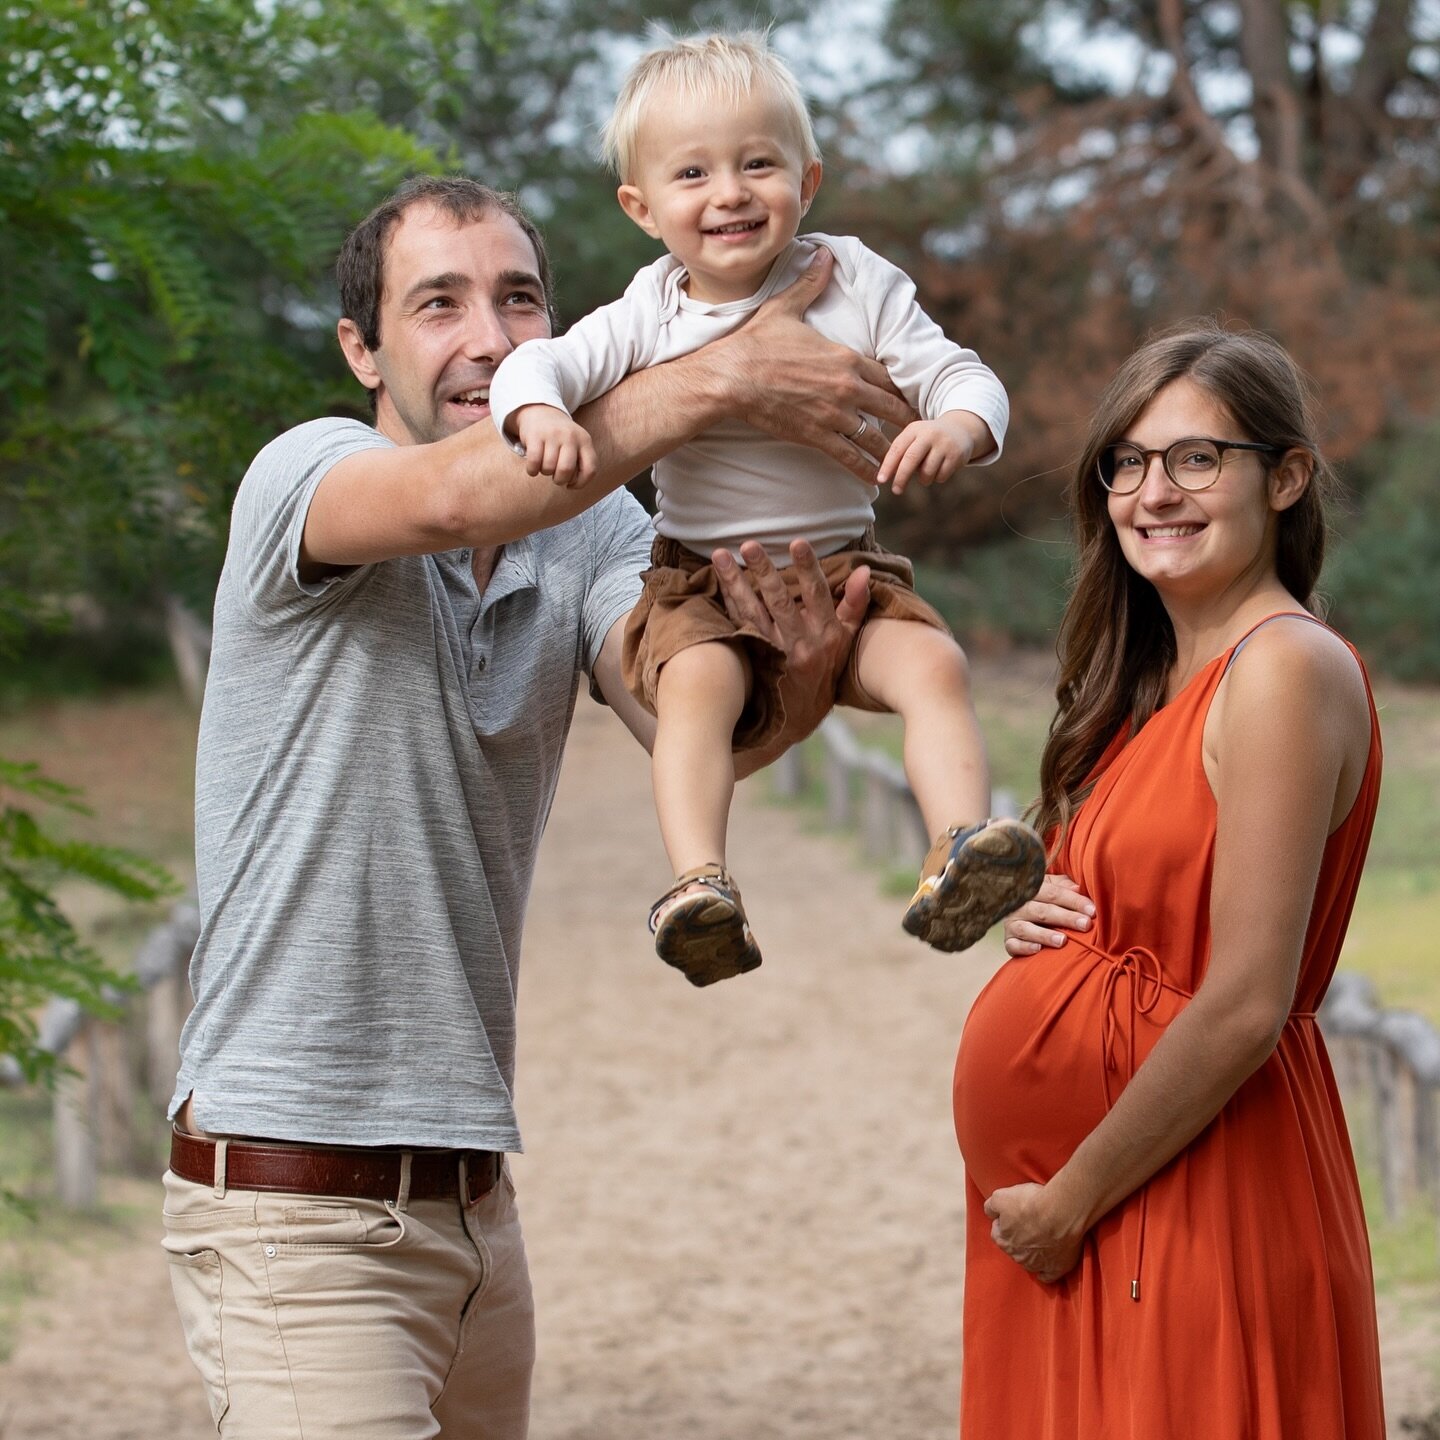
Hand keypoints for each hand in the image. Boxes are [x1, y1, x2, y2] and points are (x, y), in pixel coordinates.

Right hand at [515, 404, 596, 488]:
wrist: (541, 411)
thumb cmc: (561, 438)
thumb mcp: (577, 445)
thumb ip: (581, 464)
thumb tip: (572, 483)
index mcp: (585, 441)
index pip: (590, 469)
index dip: (581, 483)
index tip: (571, 484)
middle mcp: (571, 436)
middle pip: (566, 471)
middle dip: (559, 480)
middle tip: (556, 477)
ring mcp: (552, 434)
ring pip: (548, 468)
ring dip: (544, 473)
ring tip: (545, 466)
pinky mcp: (535, 435)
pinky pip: (534, 462)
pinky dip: (532, 470)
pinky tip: (533, 468)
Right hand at [707, 248, 917, 481]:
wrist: (731, 378)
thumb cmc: (756, 342)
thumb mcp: (786, 307)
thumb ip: (811, 284)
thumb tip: (825, 253)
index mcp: (845, 357)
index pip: (886, 376)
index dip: (900, 388)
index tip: (911, 397)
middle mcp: (847, 387)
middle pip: (891, 407)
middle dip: (907, 420)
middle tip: (921, 432)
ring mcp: (834, 414)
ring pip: (875, 437)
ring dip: (891, 450)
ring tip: (903, 461)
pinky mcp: (817, 436)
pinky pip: (850, 457)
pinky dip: (865, 470)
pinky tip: (876, 479)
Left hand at [713, 538, 868, 759]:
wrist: (799, 716)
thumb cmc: (826, 669)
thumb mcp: (847, 640)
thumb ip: (854, 603)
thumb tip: (863, 570)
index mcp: (826, 634)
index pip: (817, 595)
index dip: (807, 568)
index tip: (797, 543)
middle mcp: (800, 643)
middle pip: (780, 601)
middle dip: (764, 571)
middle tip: (748, 545)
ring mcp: (775, 652)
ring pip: (753, 611)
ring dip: (735, 582)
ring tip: (720, 556)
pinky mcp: (755, 658)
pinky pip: (740, 625)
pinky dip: (728, 602)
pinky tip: (718, 581)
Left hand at [876, 412, 987, 494]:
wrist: (961, 429)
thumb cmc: (928, 440)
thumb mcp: (914, 439)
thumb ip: (900, 454)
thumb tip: (883, 477)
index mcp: (914, 430)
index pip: (897, 448)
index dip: (888, 466)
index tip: (880, 480)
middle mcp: (929, 434)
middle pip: (911, 459)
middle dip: (901, 477)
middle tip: (896, 490)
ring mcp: (944, 444)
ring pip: (927, 472)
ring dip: (924, 479)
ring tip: (926, 472)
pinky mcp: (956, 455)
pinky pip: (941, 476)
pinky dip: (937, 478)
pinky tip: (940, 468)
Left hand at [983, 1181, 1085, 1283]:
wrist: (1060, 1213)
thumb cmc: (1031, 1204)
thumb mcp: (1001, 1197)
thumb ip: (991, 1206)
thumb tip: (990, 1212)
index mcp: (1004, 1241)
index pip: (997, 1234)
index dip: (1003, 1223)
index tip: (1011, 1215)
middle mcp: (1019, 1256)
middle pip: (1014, 1248)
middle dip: (1019, 1237)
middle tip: (1029, 1224)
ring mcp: (1038, 1264)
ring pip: (1030, 1262)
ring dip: (1033, 1252)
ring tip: (1041, 1238)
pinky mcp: (1057, 1268)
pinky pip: (1048, 1276)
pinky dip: (1047, 1272)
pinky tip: (1047, 1267)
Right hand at [1003, 873, 1095, 956]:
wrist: (1020, 916)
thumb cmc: (1046, 901)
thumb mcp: (1054, 888)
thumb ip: (1065, 887)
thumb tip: (1078, 888)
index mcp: (1032, 890)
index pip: (1054, 892)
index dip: (1074, 901)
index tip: (1092, 910)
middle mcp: (1019, 906)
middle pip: (1043, 910)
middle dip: (1066, 917)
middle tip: (1085, 924)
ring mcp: (1012, 923)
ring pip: (1025, 928)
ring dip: (1044, 934)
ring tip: (1062, 941)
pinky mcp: (1008, 941)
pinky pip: (1013, 945)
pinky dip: (1024, 947)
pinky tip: (1038, 949)